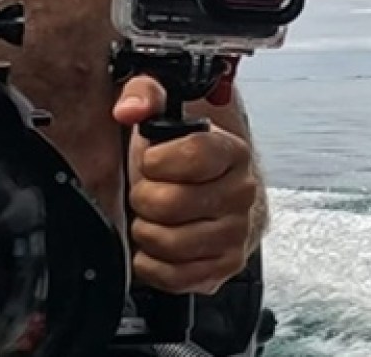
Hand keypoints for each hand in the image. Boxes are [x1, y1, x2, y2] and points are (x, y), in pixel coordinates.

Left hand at [113, 76, 257, 294]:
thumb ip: (143, 95)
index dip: (156, 160)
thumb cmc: (177, 157)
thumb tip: (129, 108)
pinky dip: (152, 263)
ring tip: (152, 216)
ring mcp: (236, 233)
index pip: (193, 155)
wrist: (202, 192)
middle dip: (144, 198)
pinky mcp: (223, 267)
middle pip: (172, 204)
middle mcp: (241, 193)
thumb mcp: (160, 116)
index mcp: (231, 151)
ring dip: (147, 230)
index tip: (150, 160)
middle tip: (146, 191)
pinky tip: (156, 243)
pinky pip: (174, 276)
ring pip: (171, 243)